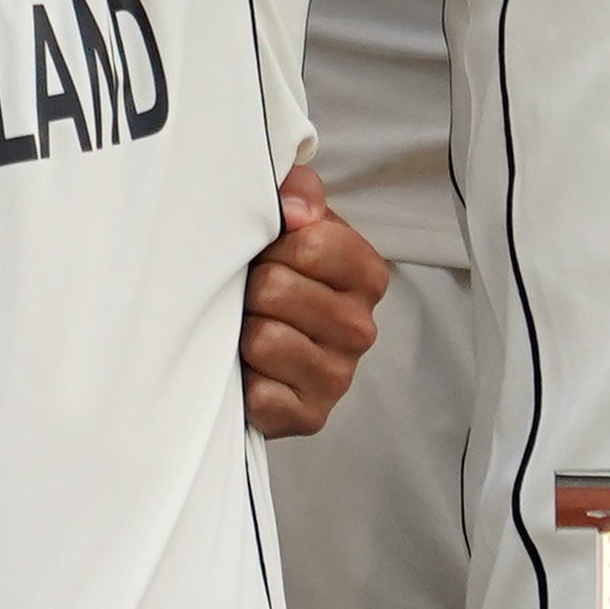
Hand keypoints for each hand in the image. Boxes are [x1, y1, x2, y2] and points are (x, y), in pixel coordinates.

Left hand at [238, 164, 390, 439]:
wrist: (250, 342)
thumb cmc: (274, 273)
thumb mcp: (288, 220)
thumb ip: (297, 191)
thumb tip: (296, 211)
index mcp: (367, 274)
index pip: (312, 244)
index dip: (273, 244)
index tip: (268, 252)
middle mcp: (361, 328)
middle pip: (278, 289)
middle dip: (251, 287)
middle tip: (251, 294)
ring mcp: (338, 377)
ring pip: (264, 339)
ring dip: (241, 331)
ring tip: (247, 329)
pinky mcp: (310, 417)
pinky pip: (260, 394)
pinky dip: (243, 381)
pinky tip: (249, 371)